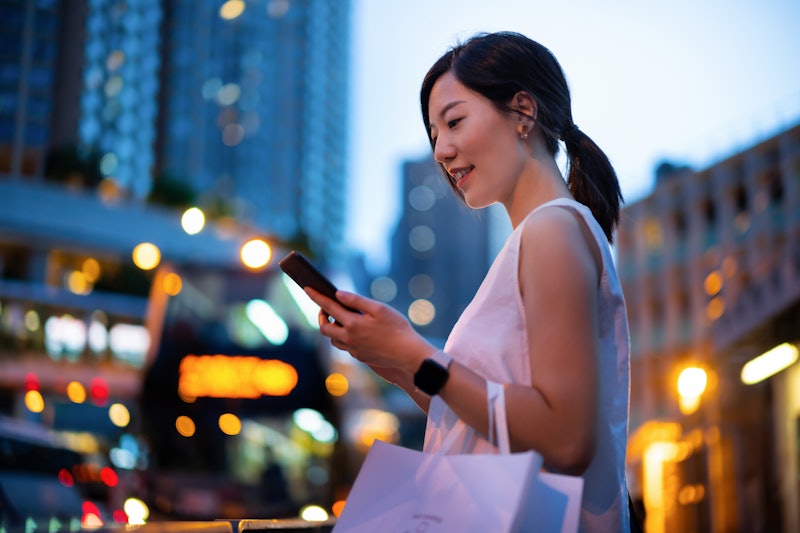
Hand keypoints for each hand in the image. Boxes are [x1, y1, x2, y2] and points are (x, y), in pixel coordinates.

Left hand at [304, 288, 433, 374]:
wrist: (408, 354)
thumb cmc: (397, 328)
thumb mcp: (379, 309)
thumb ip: (357, 301)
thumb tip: (338, 294)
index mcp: (353, 323)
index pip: (329, 307)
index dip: (317, 297)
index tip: (307, 288)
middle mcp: (349, 338)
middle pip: (325, 328)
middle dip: (321, 316)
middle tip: (325, 308)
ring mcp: (354, 350)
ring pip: (334, 340)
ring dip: (332, 328)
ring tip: (339, 319)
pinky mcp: (360, 357)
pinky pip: (345, 347)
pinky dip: (344, 337)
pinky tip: (353, 331)